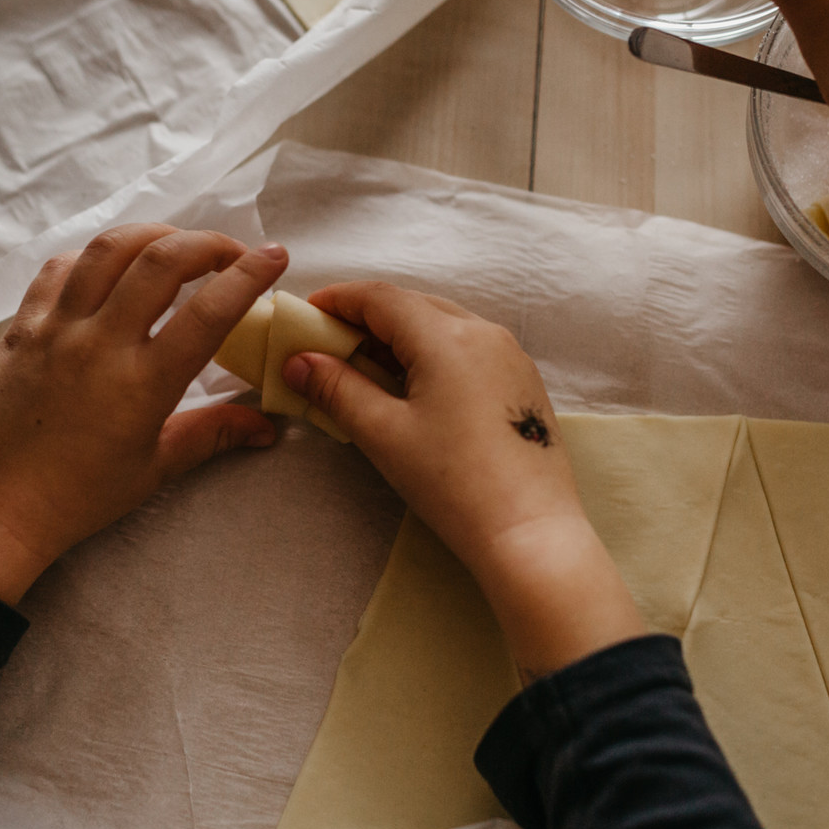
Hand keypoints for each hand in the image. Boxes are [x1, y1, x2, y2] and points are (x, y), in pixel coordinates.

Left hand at [0, 226, 284, 603]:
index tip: (275, 256)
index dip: (249, 275)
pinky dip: (96, 257)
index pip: (209, 311)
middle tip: (231, 253)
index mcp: (142, 384)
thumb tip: (267, 427)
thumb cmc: (74, 498)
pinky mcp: (22, 326)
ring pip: (109, 249)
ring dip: (153, 234)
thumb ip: (212, 435)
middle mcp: (99, 343)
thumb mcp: (154, 470)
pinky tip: (113, 269)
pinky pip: (61, 268)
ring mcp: (56, 328)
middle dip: (208, 242)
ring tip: (177, 247)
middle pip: (162, 259)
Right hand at [280, 282, 642, 677]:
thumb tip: (299, 361)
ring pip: (444, 325)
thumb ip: (338, 389)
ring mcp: (510, 355)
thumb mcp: (384, 434)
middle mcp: (484, 332)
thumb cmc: (453, 483)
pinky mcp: (523, 382)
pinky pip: (469, 348)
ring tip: (365, 366)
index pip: (381, 298)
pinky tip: (413, 386)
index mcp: (447, 336)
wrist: (529, 531)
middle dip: (367, 318)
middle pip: (414, 306)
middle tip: (329, 343)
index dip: (339, 299)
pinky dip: (433, 353)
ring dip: (401, 336)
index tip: (307, 312)